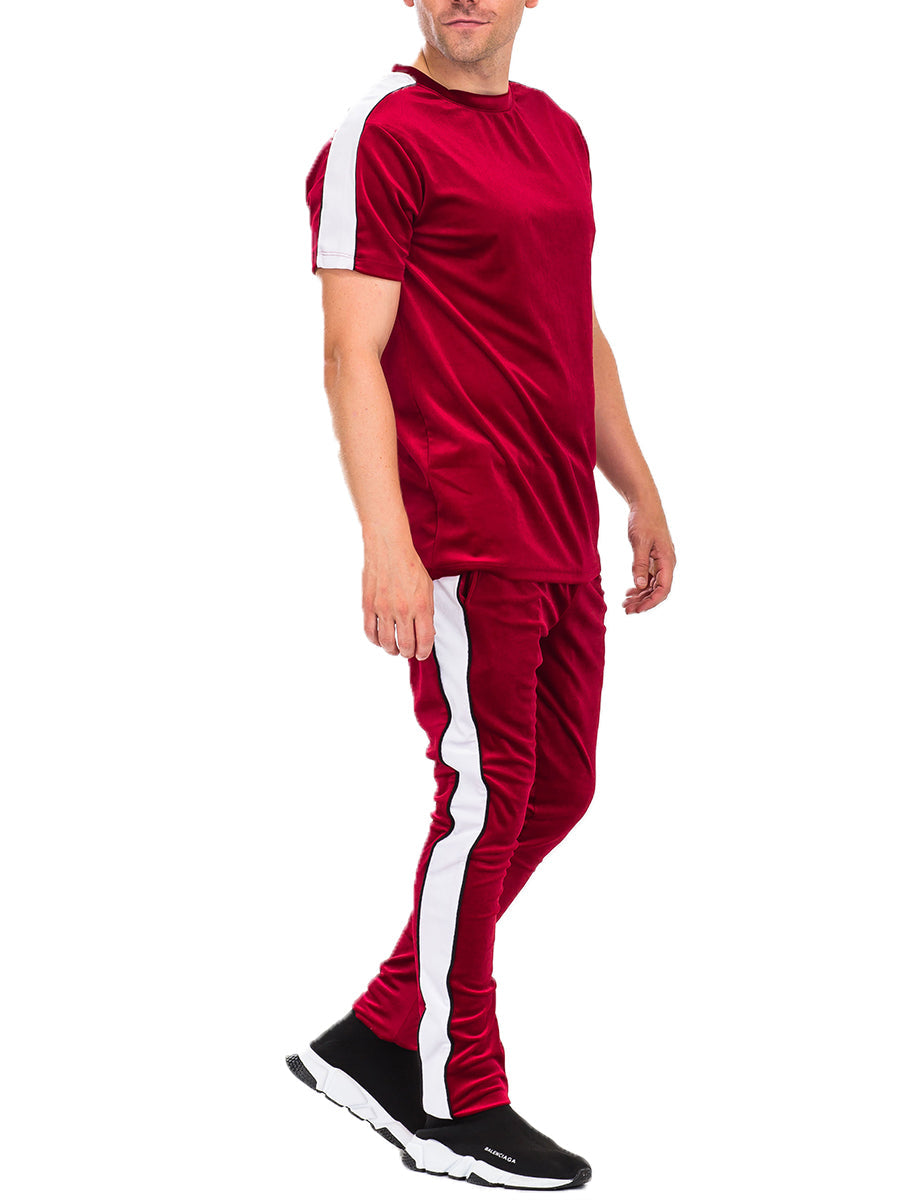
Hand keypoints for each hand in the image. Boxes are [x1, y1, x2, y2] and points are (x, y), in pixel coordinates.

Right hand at [362, 538, 434, 659]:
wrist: (389, 548)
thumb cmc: (410, 566)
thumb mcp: (427, 588)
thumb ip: (428, 612)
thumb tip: (426, 634)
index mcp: (422, 606)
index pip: (424, 640)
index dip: (424, 652)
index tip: (422, 654)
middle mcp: (403, 610)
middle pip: (405, 645)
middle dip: (408, 653)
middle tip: (408, 652)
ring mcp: (384, 609)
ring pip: (387, 643)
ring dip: (392, 650)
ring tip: (394, 649)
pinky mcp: (368, 605)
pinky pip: (370, 632)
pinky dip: (375, 641)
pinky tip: (380, 640)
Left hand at [623, 501, 675, 614]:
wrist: (645, 504)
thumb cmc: (644, 520)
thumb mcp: (639, 542)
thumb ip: (639, 564)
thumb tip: (640, 585)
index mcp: (667, 561)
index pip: (663, 589)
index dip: (651, 602)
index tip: (637, 610)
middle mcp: (667, 563)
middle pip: (657, 590)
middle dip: (643, 602)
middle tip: (626, 609)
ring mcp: (661, 561)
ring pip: (652, 585)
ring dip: (640, 596)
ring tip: (625, 603)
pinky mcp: (654, 558)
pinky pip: (649, 577)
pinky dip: (640, 586)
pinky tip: (629, 592)